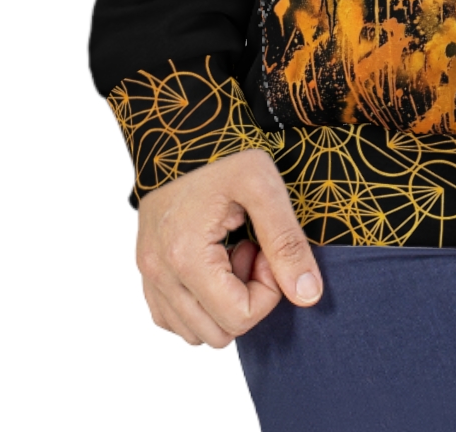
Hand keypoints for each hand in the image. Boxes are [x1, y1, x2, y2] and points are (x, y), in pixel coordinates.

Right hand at [134, 148, 321, 346]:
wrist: (179, 123)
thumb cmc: (222, 150)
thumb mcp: (264, 187)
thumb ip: (287, 243)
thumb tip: (309, 296)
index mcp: (186, 257)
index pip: (239, 318)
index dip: (268, 290)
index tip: (267, 248)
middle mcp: (159, 274)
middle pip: (217, 333)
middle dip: (247, 298)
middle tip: (252, 249)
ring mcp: (148, 274)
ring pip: (193, 332)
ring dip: (222, 303)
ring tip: (232, 253)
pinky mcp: (146, 269)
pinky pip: (171, 317)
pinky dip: (198, 304)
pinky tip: (214, 262)